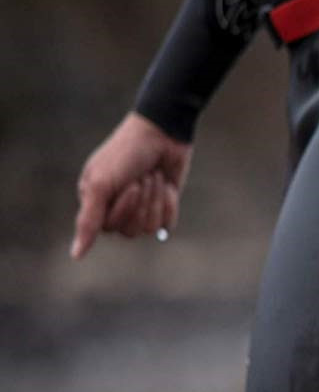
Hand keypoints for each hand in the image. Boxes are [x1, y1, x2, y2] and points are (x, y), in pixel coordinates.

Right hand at [71, 113, 191, 259]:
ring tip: (153, 177)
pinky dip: (168, 203)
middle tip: (141, 178)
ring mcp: (140, 209)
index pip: (107, 227)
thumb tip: (76, 256)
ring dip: (154, 200)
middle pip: (129, 231)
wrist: (161, 135)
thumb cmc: (125, 155)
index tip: (128, 184)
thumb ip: (88, 221)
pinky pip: (166, 224)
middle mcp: (115, 208)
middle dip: (140, 203)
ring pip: (149, 228)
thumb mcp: (100, 185)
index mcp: (94, 200)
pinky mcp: (161, 207)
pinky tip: (166, 185)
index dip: (122, 208)